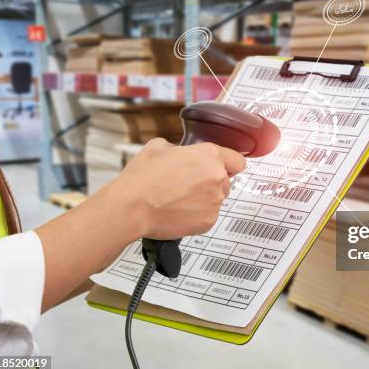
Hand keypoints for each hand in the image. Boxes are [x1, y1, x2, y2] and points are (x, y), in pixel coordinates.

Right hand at [112, 139, 245, 239]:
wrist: (132, 207)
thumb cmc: (142, 178)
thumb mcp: (158, 147)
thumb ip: (178, 148)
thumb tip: (180, 154)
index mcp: (210, 156)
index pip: (237, 160)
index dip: (228, 164)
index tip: (224, 168)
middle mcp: (217, 178)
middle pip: (226, 181)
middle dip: (210, 182)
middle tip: (187, 185)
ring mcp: (215, 202)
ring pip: (216, 199)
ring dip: (203, 199)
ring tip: (178, 199)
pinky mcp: (208, 221)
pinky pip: (207, 216)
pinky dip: (196, 215)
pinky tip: (177, 211)